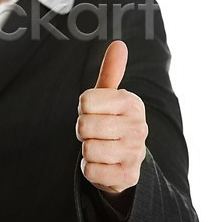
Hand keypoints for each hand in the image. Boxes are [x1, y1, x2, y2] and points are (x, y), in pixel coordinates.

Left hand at [76, 40, 147, 194]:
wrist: (125, 161)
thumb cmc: (111, 121)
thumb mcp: (110, 97)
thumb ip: (111, 71)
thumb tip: (119, 44)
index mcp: (132, 103)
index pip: (85, 102)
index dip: (83, 109)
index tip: (94, 113)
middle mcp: (139, 127)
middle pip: (84, 126)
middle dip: (83, 131)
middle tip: (95, 133)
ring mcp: (136, 153)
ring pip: (87, 149)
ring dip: (87, 151)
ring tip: (100, 148)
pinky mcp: (128, 177)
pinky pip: (90, 171)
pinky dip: (90, 169)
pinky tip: (103, 164)